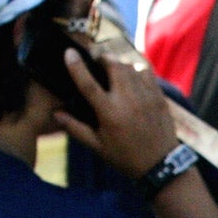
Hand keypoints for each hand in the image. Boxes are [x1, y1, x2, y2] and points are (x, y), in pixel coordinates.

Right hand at [53, 48, 179, 180]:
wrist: (160, 166)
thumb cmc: (126, 158)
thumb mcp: (98, 147)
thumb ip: (76, 128)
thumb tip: (56, 114)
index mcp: (109, 113)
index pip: (88, 84)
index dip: (76, 66)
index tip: (69, 52)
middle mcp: (128, 101)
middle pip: (113, 66)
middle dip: (103, 59)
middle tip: (98, 62)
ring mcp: (146, 97)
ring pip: (130, 66)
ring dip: (119, 63)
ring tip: (113, 68)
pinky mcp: (159, 97)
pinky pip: (147, 72)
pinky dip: (136, 69)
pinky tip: (132, 75)